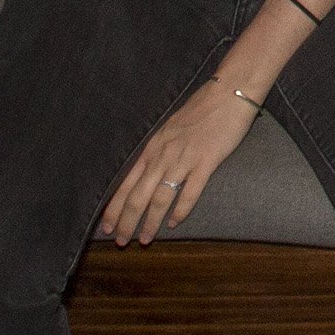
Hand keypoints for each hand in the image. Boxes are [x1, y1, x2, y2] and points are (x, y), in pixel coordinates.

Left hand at [100, 80, 261, 245]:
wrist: (228, 93)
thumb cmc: (201, 109)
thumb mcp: (170, 129)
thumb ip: (159, 150)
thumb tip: (148, 171)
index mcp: (152, 148)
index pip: (126, 184)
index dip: (114, 208)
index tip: (106, 228)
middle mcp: (163, 156)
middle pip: (138, 196)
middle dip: (126, 222)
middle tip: (120, 242)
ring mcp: (184, 159)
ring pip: (160, 198)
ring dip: (150, 222)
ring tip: (145, 239)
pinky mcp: (206, 162)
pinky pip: (190, 192)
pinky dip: (180, 211)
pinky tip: (174, 224)